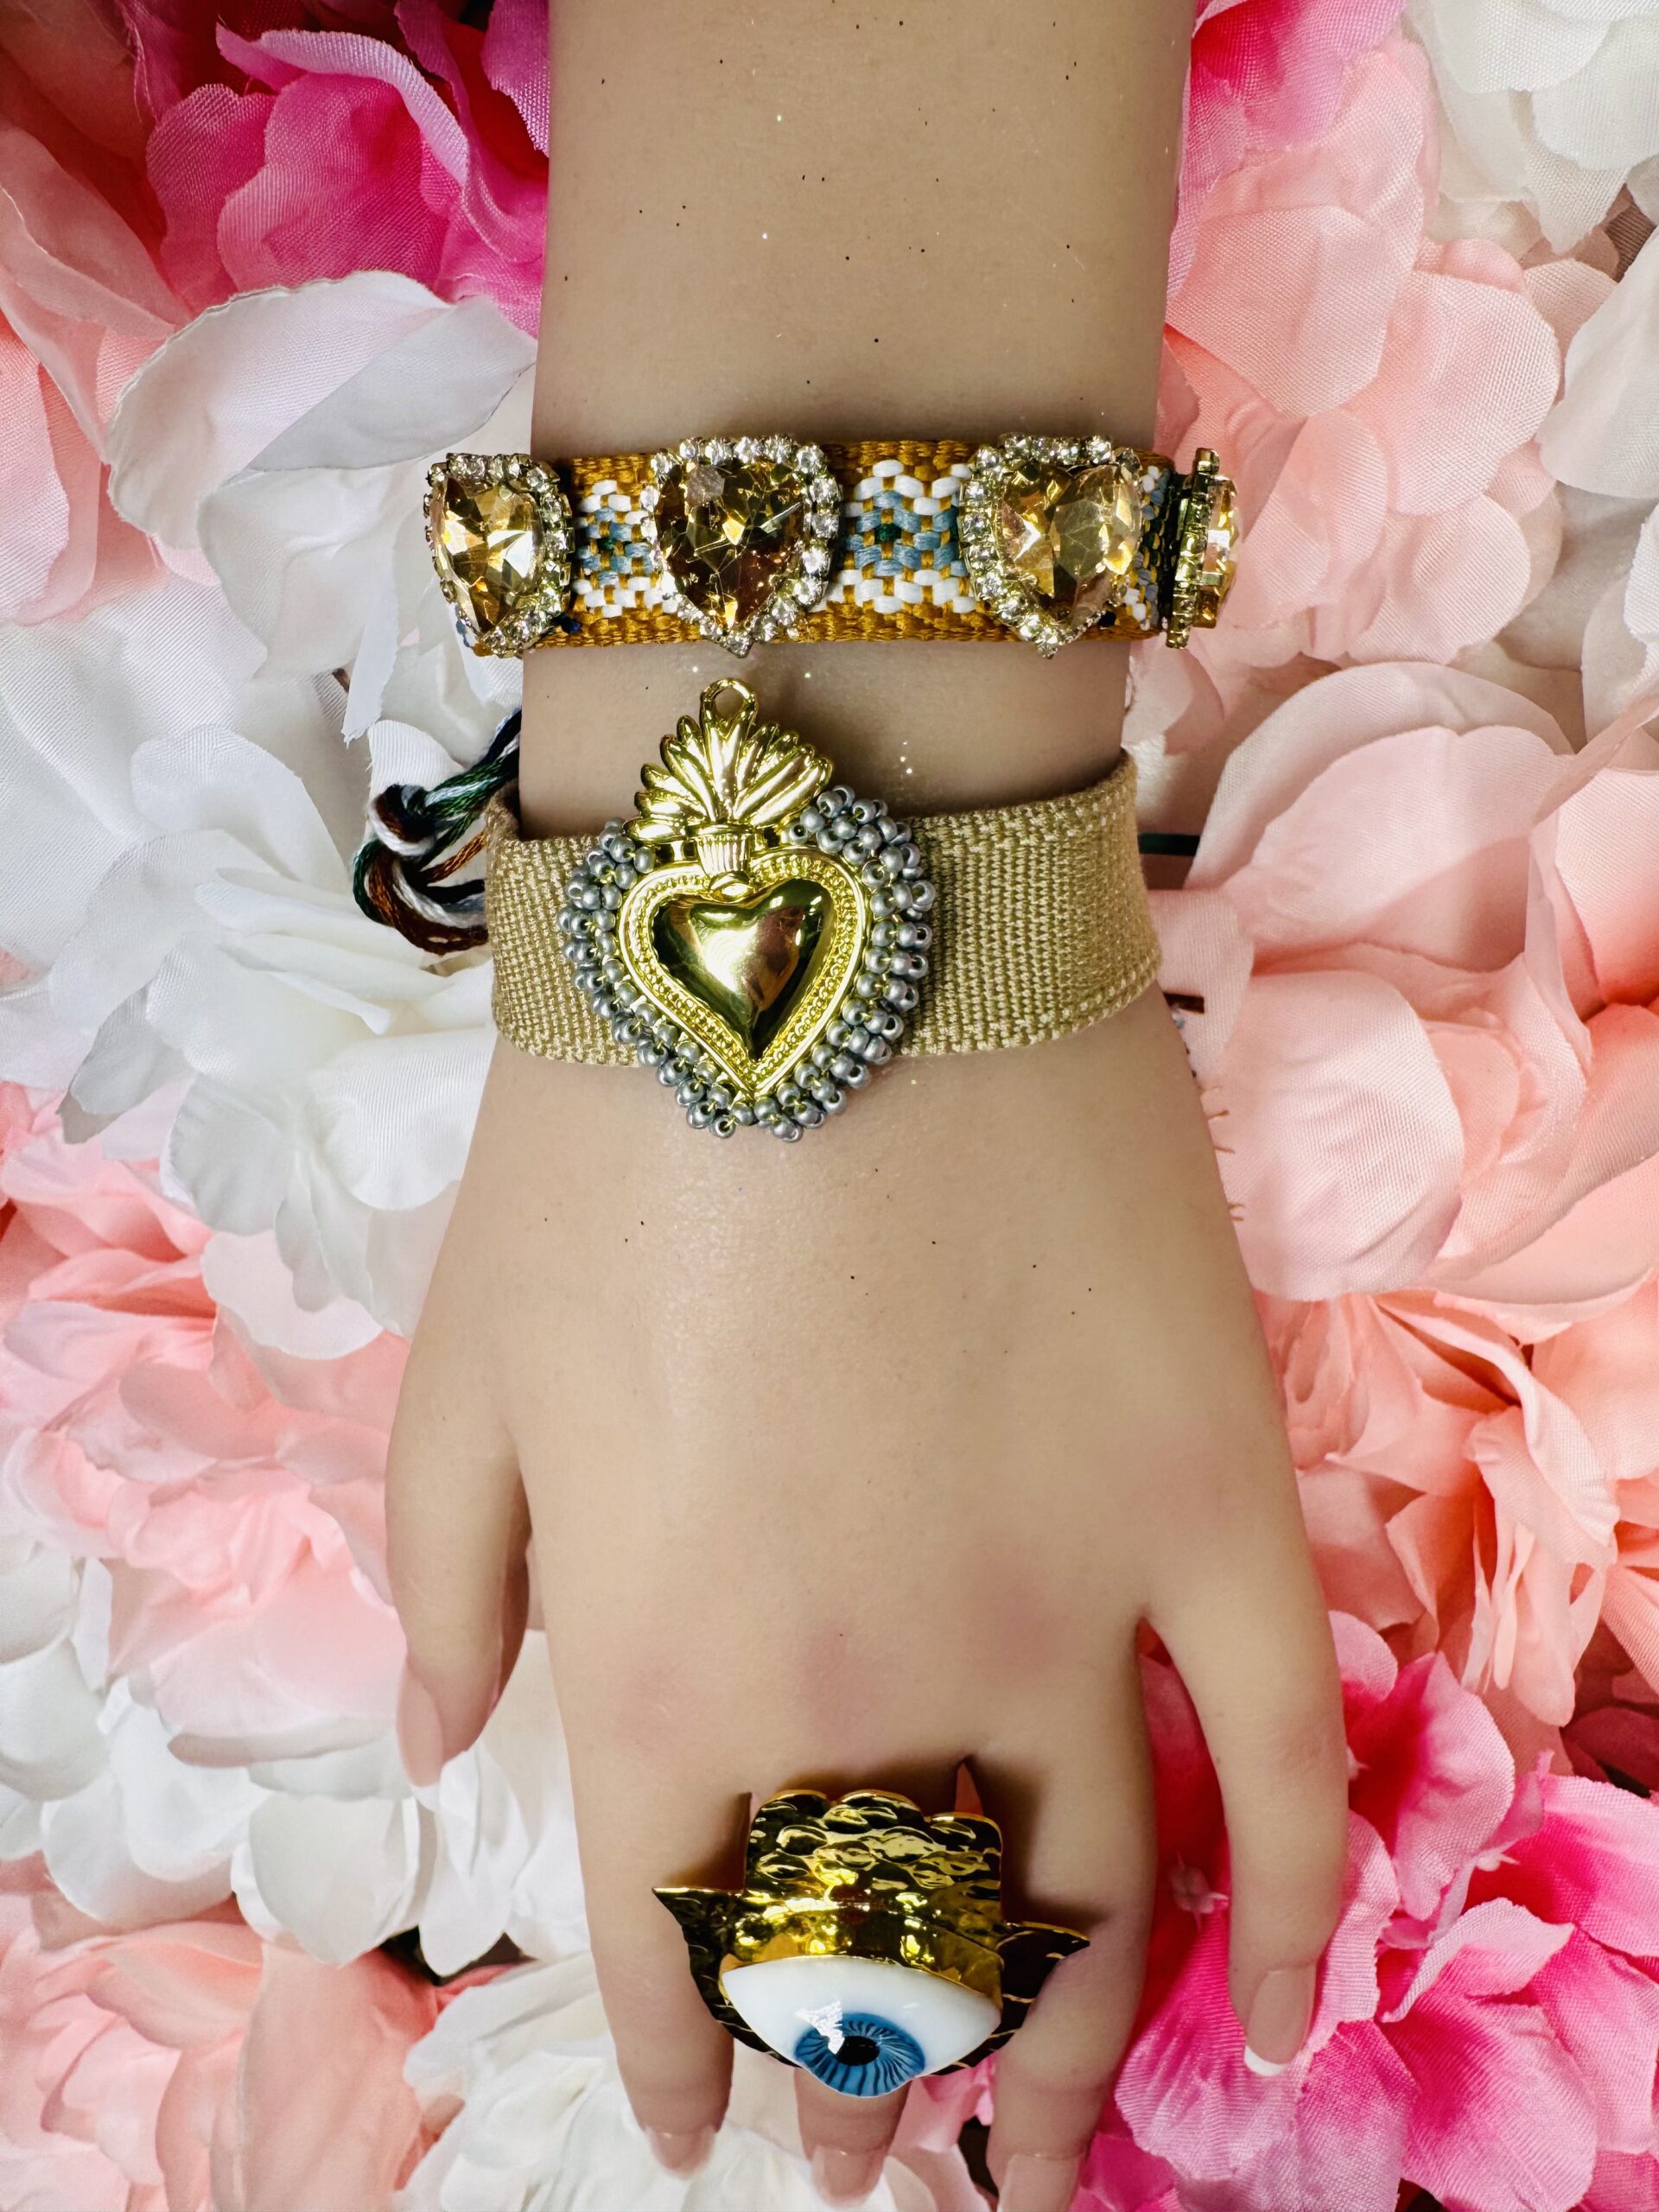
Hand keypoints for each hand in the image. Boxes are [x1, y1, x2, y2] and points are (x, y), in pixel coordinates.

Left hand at [386, 986, 1346, 2208]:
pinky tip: (1279, 2017)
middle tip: (865, 2170)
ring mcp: (1067, 1612)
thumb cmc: (604, 1148)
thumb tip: (449, 1759)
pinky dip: (1291, 1915)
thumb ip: (451, 1598)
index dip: (685, 2065)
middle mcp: (874, 1700)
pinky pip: (1275, 1765)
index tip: (703, 2123)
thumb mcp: (458, 1379)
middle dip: (864, 2102)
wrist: (816, 934)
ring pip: (1090, 1913)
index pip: (681, 1956)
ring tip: (1031, 2142)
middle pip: (889, 1972)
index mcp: (670, 1678)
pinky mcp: (1208, 1508)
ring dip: (1057, 2058)